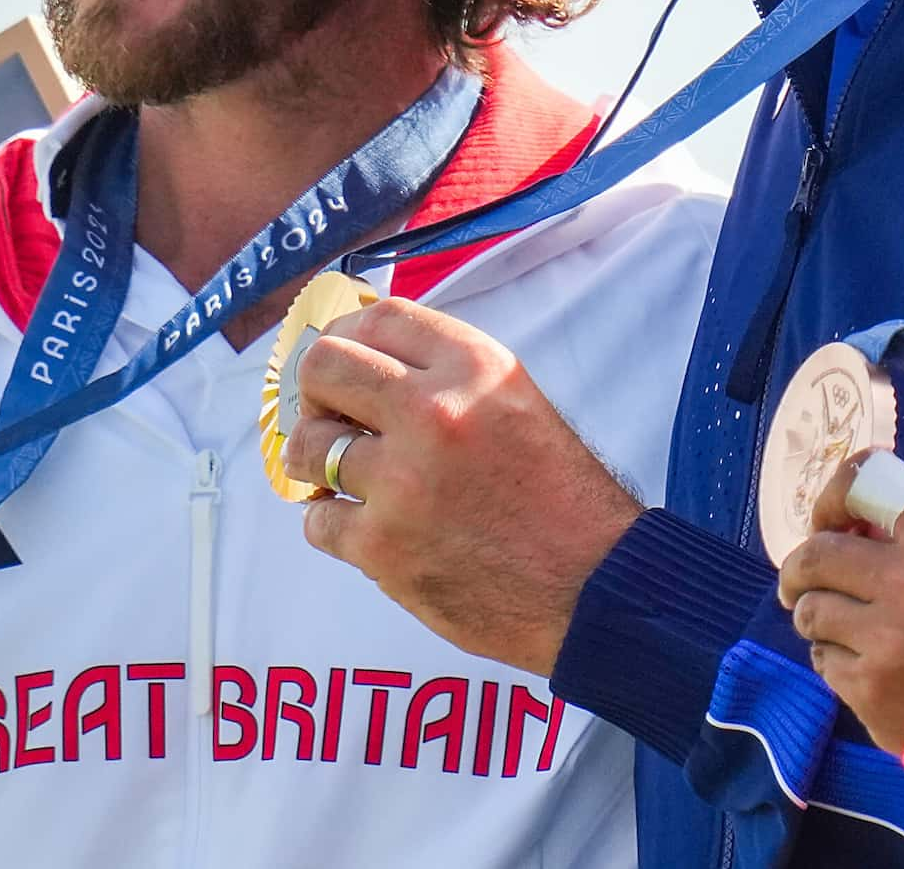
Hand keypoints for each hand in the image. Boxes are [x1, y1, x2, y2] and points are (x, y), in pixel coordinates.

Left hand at [281, 298, 640, 675]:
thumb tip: (368, 360)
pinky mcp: (382, 547)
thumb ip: (447, 375)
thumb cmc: (560, 497)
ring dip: (319, 463)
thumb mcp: (516, 402)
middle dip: (316, 392)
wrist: (594, 586)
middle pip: (325, 367)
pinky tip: (371, 528)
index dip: (349, 334)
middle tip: (331, 418)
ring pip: (309, 447)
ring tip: (348, 480)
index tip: (344, 361)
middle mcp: (434, 411)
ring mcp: (402, 481)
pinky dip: (335, 525)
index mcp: (474, 368)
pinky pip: (318, 521)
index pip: (380, 317)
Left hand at [776, 453, 903, 752]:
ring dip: (819, 615)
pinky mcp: (872, 695)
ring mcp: (883, 642)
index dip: (834, 497)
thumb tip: (874, 532)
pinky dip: (836, 659)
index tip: (831, 518)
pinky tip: (862, 664)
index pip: (860, 484)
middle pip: (817, 556)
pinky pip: (826, 665)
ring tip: (837, 625)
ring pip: (812, 614)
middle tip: (802, 578)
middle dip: (802, 566)